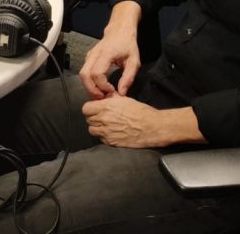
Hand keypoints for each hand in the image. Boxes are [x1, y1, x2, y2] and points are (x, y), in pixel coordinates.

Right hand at [78, 1, 141, 98]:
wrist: (119, 30)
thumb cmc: (127, 44)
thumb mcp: (134, 61)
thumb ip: (128, 77)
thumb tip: (121, 93)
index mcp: (105, 54)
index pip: (97, 73)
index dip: (103, 86)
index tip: (113, 91)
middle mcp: (94, 54)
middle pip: (84, 75)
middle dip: (92, 89)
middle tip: (103, 98)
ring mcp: (89, 56)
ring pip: (82, 74)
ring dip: (89, 87)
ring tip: (102, 94)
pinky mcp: (88, 58)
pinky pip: (85, 72)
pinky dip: (90, 82)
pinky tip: (99, 87)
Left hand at [82, 98, 201, 147]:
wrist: (153, 127)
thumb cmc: (141, 112)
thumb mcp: (125, 100)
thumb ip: (111, 98)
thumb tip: (104, 97)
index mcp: (106, 107)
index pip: (86, 108)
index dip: (90, 109)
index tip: (95, 110)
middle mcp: (104, 119)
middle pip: (88, 119)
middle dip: (94, 118)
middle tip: (102, 118)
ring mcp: (107, 132)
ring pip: (92, 130)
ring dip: (97, 128)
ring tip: (106, 126)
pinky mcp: (112, 142)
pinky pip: (101, 139)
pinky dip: (104, 137)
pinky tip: (113, 134)